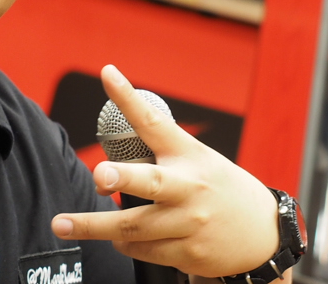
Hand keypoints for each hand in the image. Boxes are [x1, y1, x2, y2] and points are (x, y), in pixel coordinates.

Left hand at [50, 65, 284, 279]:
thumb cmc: (216, 187)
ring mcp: (191, 223)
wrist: (264, 233)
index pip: (155, 121)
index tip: (107, 73)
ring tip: (62, 224)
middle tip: (99, 175)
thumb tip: (101, 178)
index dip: (128, 97)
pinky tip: (118, 239)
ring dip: (95, 226)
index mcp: (188, 154)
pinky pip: (144, 251)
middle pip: (151, 183)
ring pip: (134, 228)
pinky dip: (125, 245)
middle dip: (124, 178)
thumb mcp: (195, 161)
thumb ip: (151, 162)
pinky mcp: (190, 254)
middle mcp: (189, 187)